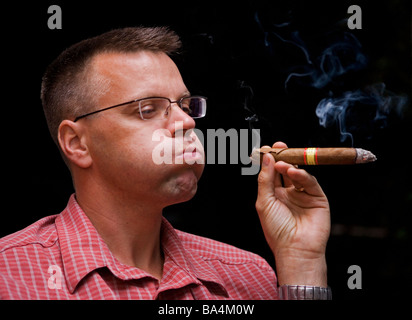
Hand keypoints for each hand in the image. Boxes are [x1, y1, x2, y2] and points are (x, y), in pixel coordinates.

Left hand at [256, 142, 330, 285]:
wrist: (294, 248)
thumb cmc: (276, 229)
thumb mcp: (264, 202)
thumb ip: (265, 179)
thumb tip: (267, 157)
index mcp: (275, 195)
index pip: (272, 173)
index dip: (270, 160)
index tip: (266, 148)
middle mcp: (289, 193)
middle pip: (286, 170)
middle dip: (283, 157)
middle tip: (279, 146)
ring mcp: (303, 195)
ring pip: (298, 174)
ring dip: (290, 166)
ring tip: (282, 163)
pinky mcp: (317, 198)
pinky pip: (310, 182)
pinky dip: (302, 175)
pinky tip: (293, 172)